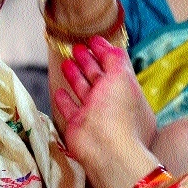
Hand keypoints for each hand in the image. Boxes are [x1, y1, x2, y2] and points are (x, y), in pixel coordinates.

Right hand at [54, 36, 159, 187]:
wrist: (105, 148)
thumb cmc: (117, 110)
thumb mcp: (122, 77)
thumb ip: (116, 59)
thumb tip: (108, 46)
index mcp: (128, 92)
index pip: (116, 68)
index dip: (104, 52)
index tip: (93, 40)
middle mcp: (112, 104)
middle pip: (98, 78)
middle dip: (88, 61)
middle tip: (76, 47)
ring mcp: (95, 116)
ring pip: (83, 91)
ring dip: (75, 76)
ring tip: (65, 62)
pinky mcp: (79, 126)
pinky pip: (70, 110)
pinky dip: (65, 100)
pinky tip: (58, 89)